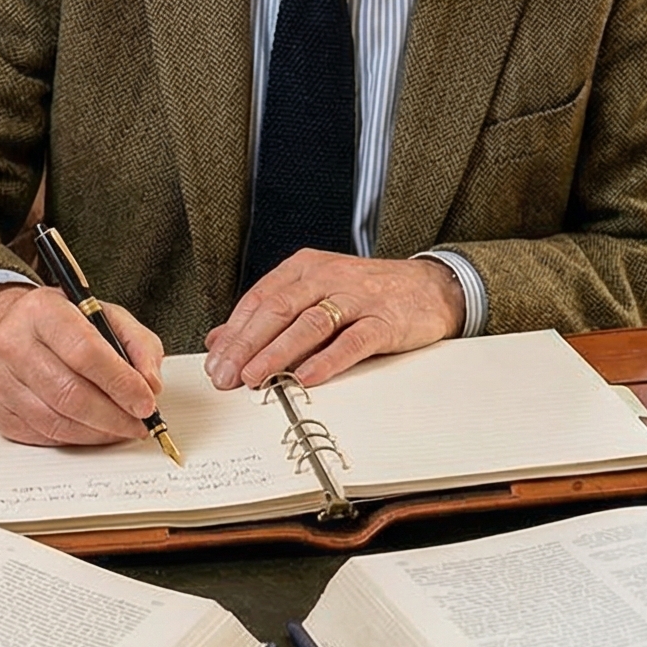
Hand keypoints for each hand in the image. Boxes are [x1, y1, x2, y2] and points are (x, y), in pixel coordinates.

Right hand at [0, 283, 164, 446]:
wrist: (8, 329)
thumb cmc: (62, 324)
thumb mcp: (106, 316)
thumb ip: (138, 344)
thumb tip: (151, 384)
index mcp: (42, 310)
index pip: (86, 353)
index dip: (121, 384)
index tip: (146, 402)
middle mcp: (12, 342)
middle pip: (70, 393)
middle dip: (114, 416)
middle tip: (139, 423)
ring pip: (56, 421)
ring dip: (98, 432)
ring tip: (121, 428)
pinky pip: (41, 435)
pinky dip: (75, 439)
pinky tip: (92, 431)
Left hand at [203, 251, 464, 389]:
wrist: (431, 287)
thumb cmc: (368, 293)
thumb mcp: (315, 293)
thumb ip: (270, 314)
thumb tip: (220, 339)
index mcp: (306, 268)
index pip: (260, 299)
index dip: (234, 332)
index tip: (215, 362)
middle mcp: (328, 277)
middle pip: (278, 310)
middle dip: (247, 345)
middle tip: (226, 376)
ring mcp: (357, 298)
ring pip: (309, 324)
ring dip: (278, 353)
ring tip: (255, 378)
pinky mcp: (384, 320)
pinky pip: (352, 341)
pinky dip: (327, 360)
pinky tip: (306, 377)